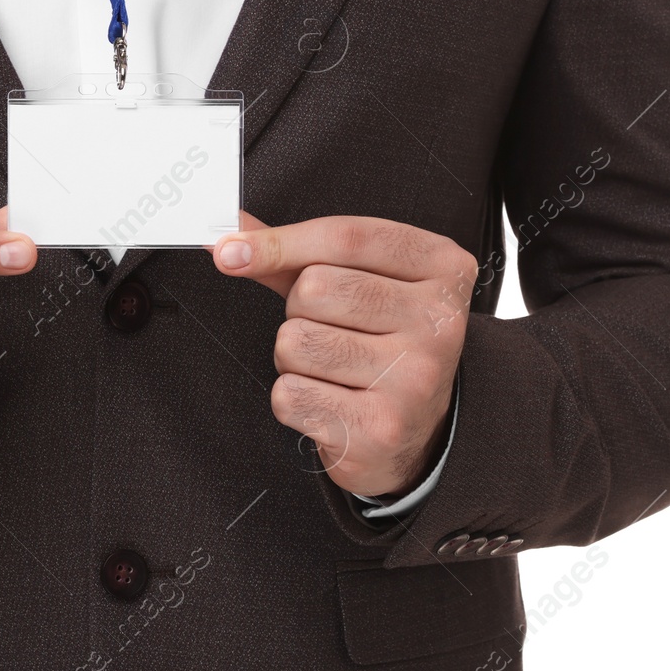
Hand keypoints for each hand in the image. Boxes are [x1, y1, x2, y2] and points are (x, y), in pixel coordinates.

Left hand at [211, 213, 472, 497]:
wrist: (416, 433)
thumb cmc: (378, 344)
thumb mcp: (355, 284)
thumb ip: (295, 256)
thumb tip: (227, 238)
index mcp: (442, 267)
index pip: (346, 237)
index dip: (279, 242)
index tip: (230, 252)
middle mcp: (439, 321)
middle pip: (314, 288)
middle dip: (297, 311)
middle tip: (330, 332)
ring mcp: (415, 377)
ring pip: (295, 341)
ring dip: (292, 358)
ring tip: (331, 370)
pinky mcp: (382, 428)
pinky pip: (290, 394)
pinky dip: (293, 400)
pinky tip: (330, 403)